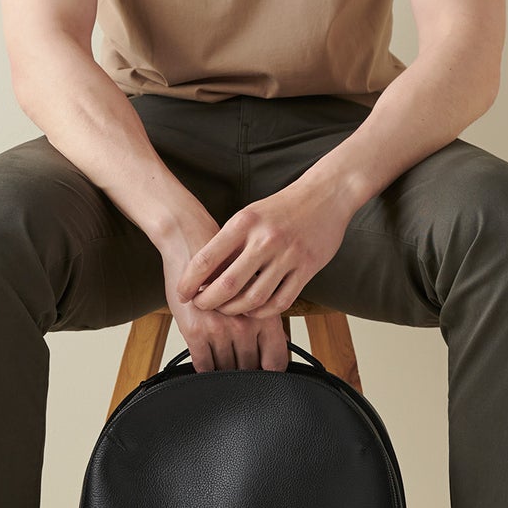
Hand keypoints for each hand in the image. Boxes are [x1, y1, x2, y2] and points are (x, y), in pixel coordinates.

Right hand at [158, 216, 289, 372]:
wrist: (192, 240)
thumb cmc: (223, 263)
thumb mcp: (253, 288)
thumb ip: (264, 314)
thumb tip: (274, 343)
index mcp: (265, 314)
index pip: (277, 358)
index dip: (272, 372)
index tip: (266, 377)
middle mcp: (245, 324)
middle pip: (249, 367)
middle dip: (245, 374)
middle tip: (241, 377)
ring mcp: (220, 329)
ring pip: (225, 368)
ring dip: (223, 373)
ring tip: (222, 372)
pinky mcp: (195, 330)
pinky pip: (203, 363)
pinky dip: (204, 368)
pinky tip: (205, 366)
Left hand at [174, 180, 354, 319]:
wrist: (325, 195)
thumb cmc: (281, 208)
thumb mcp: (249, 216)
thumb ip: (229, 244)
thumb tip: (203, 276)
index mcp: (245, 222)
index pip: (207, 259)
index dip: (189, 282)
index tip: (181, 293)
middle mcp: (265, 239)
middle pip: (228, 285)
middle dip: (208, 302)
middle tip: (201, 306)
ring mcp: (288, 255)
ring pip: (254, 298)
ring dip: (235, 310)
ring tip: (226, 310)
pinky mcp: (307, 268)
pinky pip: (280, 301)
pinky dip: (263, 312)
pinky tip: (253, 310)